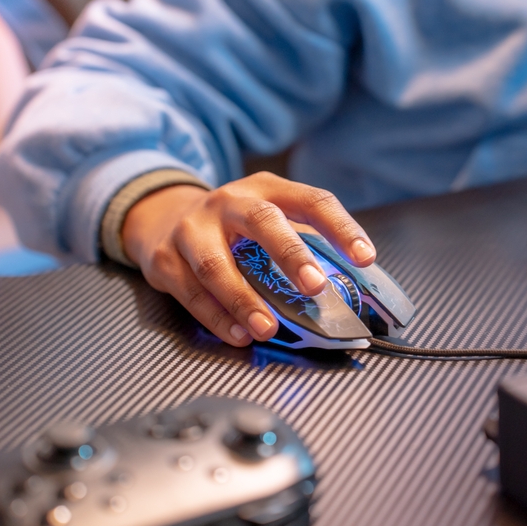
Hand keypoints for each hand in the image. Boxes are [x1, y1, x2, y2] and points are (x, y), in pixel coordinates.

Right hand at [121, 172, 376, 346]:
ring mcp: (193, 228)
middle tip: (314, 286)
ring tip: (269, 328)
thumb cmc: (233, 227)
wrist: (161, 217)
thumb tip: (349, 292)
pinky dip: (217, 318)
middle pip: (262, 221)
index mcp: (267, 190)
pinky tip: (240, 335)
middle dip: (290, 254)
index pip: (313, 201)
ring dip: (245, 300)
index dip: (341, 228)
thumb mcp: (268, 220)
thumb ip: (303, 246)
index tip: (365, 257)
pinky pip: (192, 293)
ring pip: (216, 264)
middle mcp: (230, 202)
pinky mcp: (166, 259)